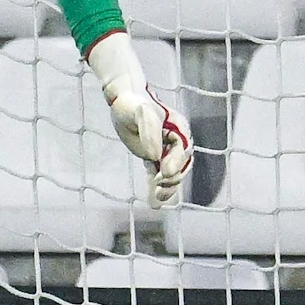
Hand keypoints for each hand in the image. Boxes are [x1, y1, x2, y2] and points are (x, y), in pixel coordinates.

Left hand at [87, 33, 191, 207]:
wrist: (122, 101)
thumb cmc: (133, 104)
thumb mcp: (142, 114)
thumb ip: (150, 132)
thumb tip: (155, 156)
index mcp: (178, 128)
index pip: (182, 151)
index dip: (176, 163)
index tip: (164, 173)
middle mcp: (175, 140)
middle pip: (181, 165)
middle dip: (173, 179)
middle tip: (160, 187)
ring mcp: (165, 150)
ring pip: (172, 174)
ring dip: (168, 188)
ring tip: (157, 198)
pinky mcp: (153, 157)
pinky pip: (158, 176)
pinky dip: (156, 189)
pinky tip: (153, 204)